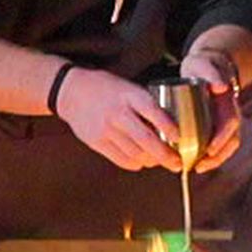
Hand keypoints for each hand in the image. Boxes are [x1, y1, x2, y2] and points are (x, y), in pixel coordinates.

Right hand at [55, 67, 182, 171]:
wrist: (71, 91)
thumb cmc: (106, 88)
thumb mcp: (128, 88)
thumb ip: (145, 105)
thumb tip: (170, 128)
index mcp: (129, 95)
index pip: (154, 112)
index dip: (169, 127)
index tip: (180, 138)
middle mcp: (118, 113)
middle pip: (146, 140)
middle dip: (166, 156)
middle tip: (177, 163)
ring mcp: (106, 129)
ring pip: (136, 154)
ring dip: (151, 161)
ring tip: (158, 160)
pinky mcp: (97, 142)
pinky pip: (122, 160)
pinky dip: (135, 164)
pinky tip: (141, 160)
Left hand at [172, 47, 247, 173]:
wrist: (210, 65)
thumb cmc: (203, 66)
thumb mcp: (203, 64)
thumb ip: (211, 72)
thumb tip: (220, 87)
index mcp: (229, 101)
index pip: (230, 123)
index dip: (222, 138)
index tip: (209, 150)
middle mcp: (231, 114)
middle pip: (231, 140)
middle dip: (218, 156)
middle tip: (199, 166)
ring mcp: (226, 121)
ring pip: (227, 146)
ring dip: (214, 160)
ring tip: (196, 168)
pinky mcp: (217, 126)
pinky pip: (219, 145)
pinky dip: (210, 156)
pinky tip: (196, 164)